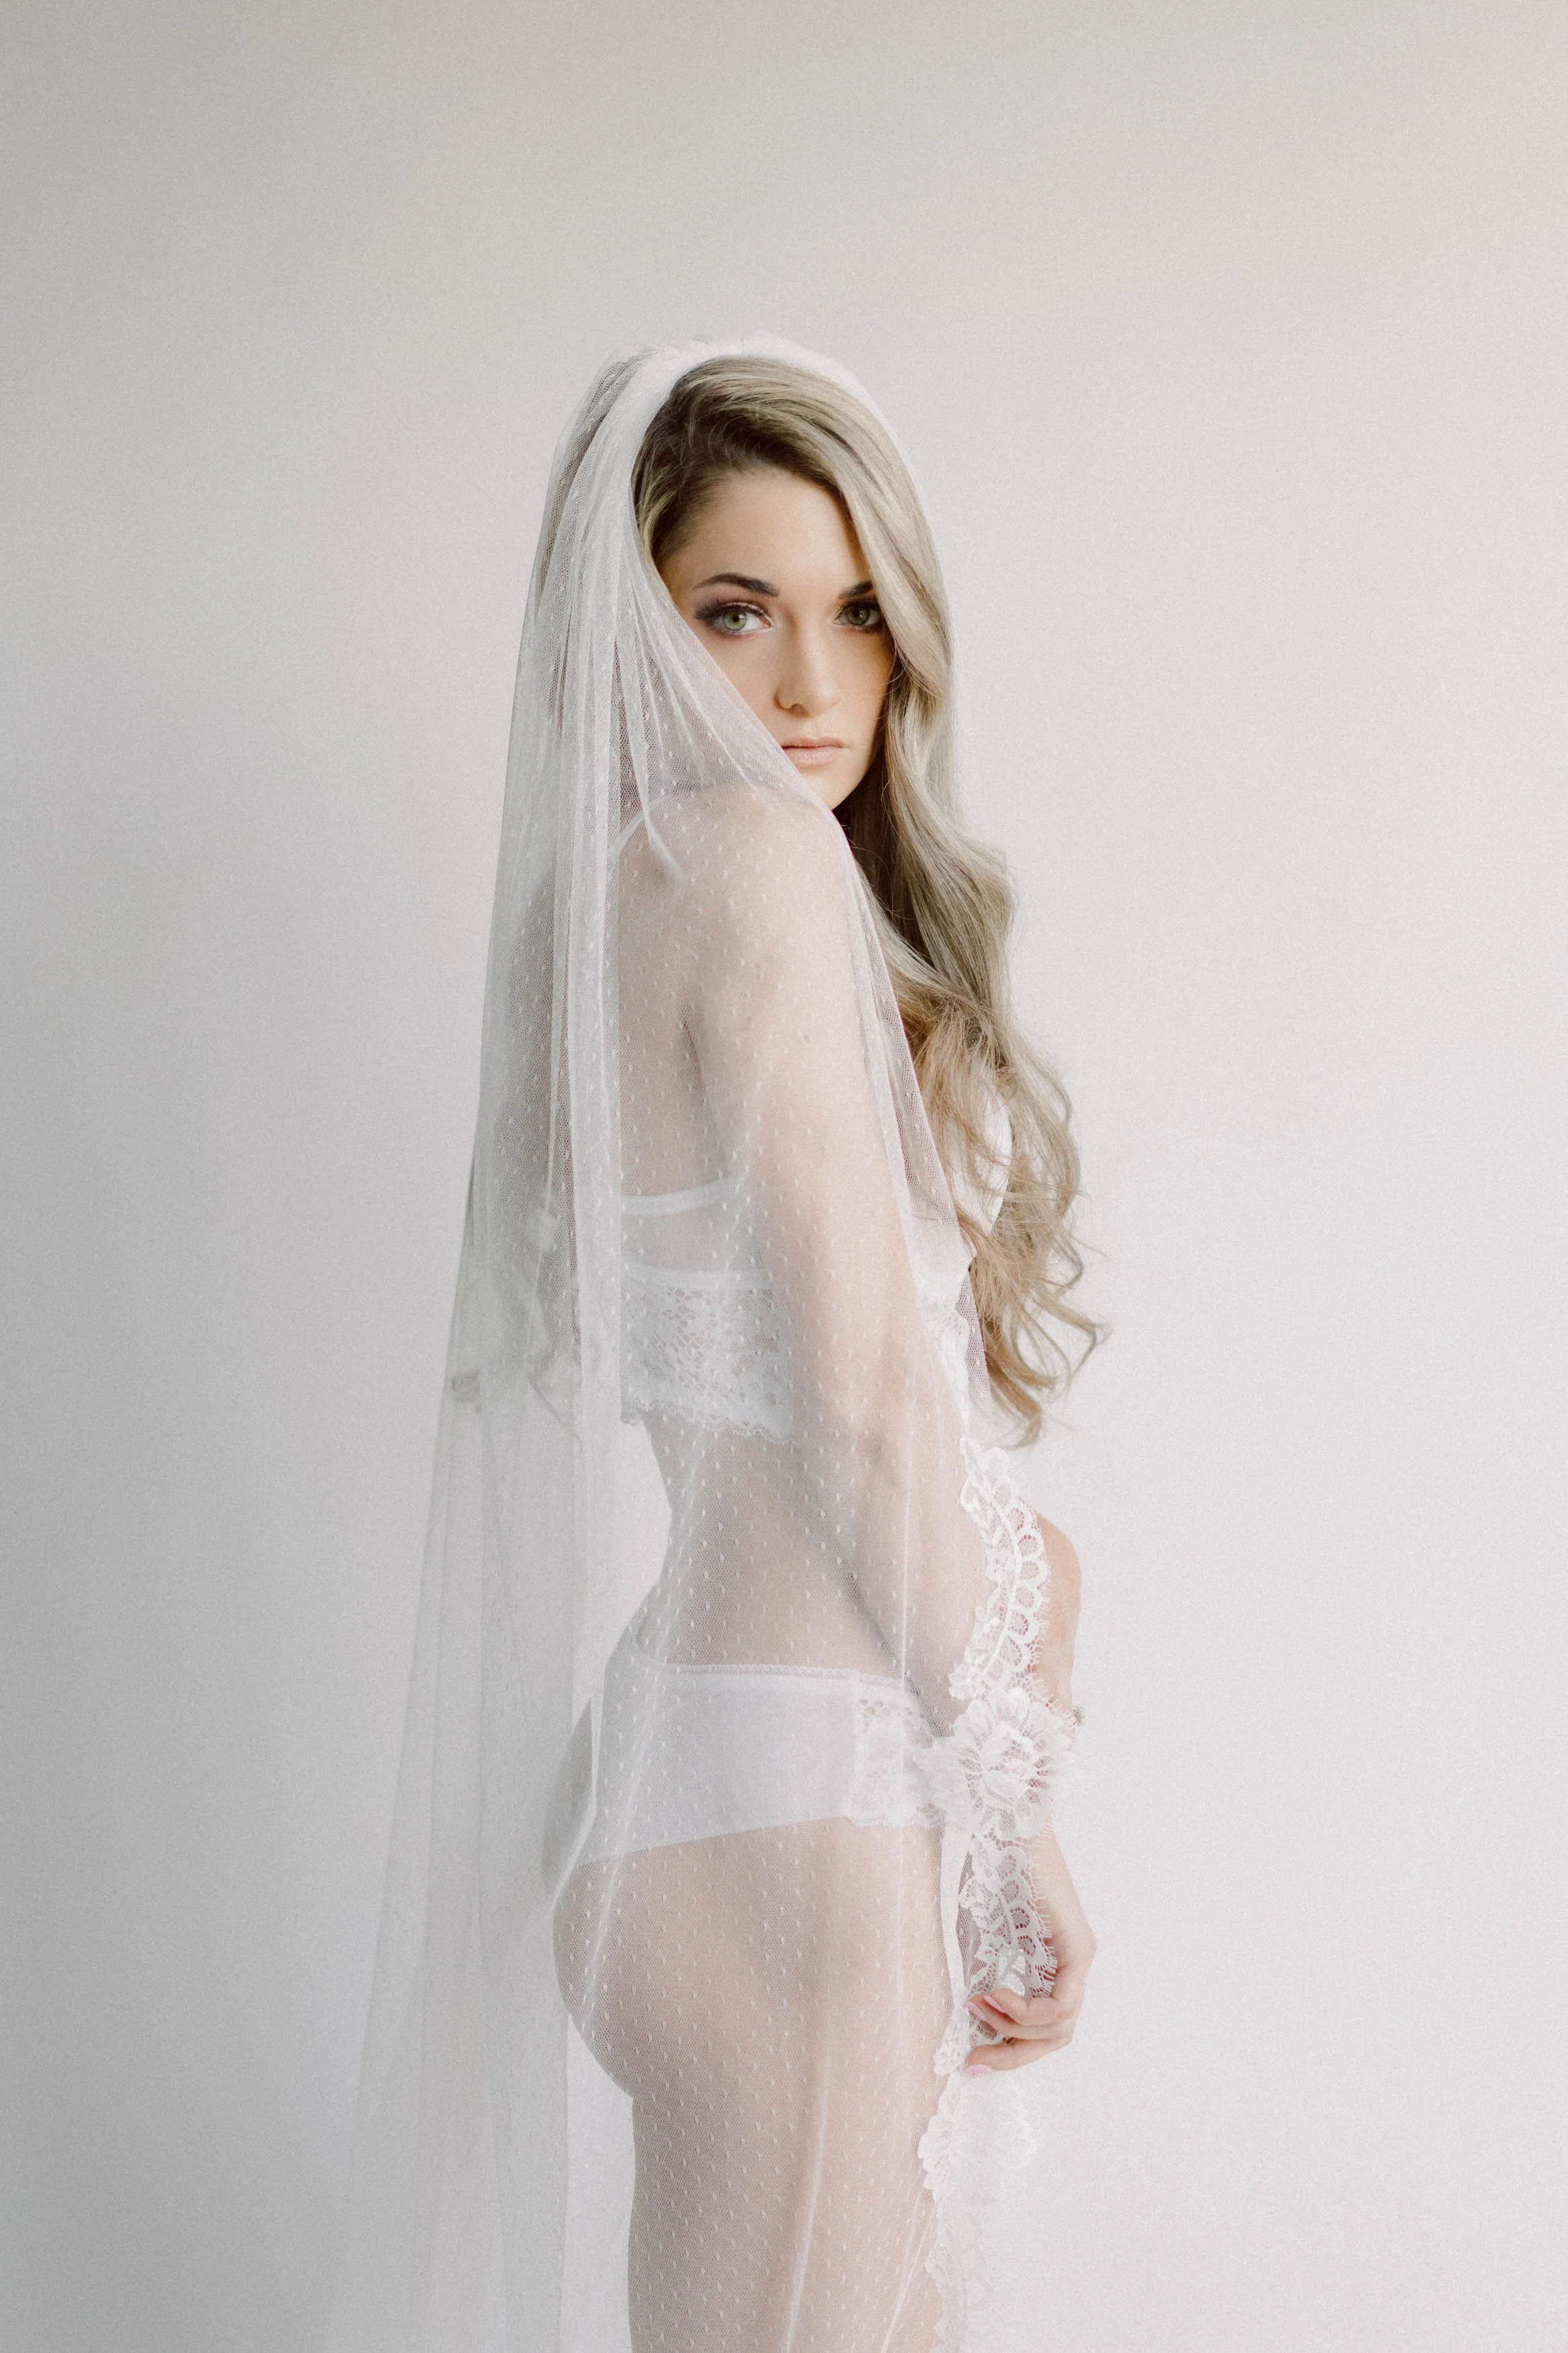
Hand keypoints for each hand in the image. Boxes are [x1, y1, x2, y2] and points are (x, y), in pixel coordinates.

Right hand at [963, 1826, 1094, 2071]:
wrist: (1002, 1828)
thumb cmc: (989, 1874)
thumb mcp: (979, 1944)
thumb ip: (983, 1987)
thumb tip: (971, 2034)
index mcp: (1050, 1965)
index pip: (1042, 2027)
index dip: (1008, 2050)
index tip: (971, 2060)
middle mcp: (1073, 1966)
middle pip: (1056, 2038)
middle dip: (1013, 2055)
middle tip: (975, 2059)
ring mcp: (1081, 1958)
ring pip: (1060, 2028)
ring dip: (1012, 2026)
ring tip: (979, 2001)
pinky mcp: (1080, 1948)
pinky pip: (1061, 2006)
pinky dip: (1024, 2010)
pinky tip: (994, 1992)